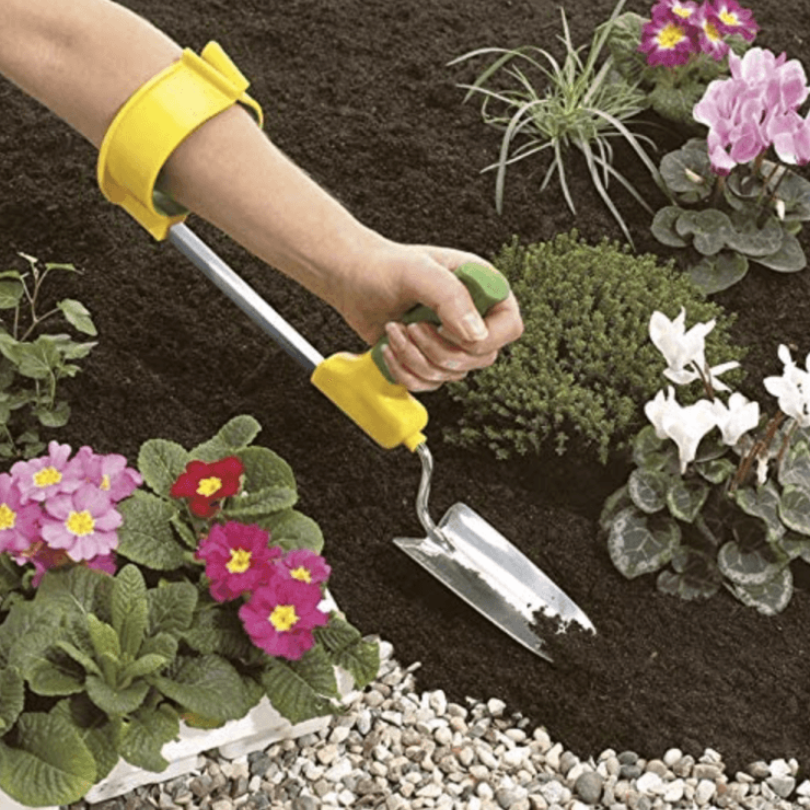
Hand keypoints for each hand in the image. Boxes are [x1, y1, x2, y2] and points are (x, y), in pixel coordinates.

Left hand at [333, 240, 522, 391]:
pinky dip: (404, 371)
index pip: (509, 327)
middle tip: (412, 326)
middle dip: (439, 349)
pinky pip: (429, 384)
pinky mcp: (429, 359)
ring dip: (416, 358)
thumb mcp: (419, 272)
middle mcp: (472, 317)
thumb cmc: (384, 266)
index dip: (483, 338)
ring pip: (452, 374)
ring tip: (395, 329)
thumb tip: (477, 335)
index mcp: (481, 288)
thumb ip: (452, 298)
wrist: (352, 279)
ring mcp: (451, 341)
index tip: (447, 328)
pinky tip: (390, 347)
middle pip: (481, 358)